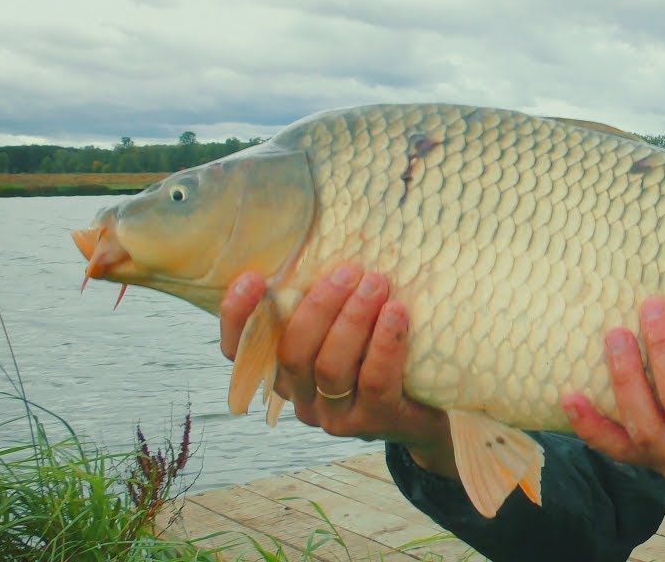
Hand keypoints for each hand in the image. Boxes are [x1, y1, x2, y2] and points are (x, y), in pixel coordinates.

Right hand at [219, 265, 456, 474]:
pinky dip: (384, 343)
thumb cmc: (380, 355)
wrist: (427, 409)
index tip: (251, 278)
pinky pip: (374, 380)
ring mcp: (336, 416)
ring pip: (330, 367)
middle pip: (293, 353)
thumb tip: (326, 243)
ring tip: (376, 283)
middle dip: (318, 307)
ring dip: (352, 319)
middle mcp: (302, 398)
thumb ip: (327, 305)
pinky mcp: (374, 421)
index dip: (237, 317)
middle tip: (348, 271)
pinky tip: (397, 313)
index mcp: (284, 372)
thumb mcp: (347, 330)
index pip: (241, 351)